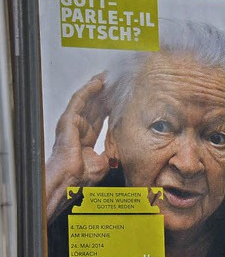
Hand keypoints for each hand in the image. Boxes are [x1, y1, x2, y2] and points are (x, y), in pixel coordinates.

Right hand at [45, 74, 108, 221]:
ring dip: (98, 87)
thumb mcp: (105, 162)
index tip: (121, 97)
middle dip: (105, 93)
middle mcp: (79, 129)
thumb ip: (113, 152)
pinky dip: (88, 90)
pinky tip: (98, 82)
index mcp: (86, 139)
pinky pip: (79, 101)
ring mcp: (72, 124)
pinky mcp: (68, 120)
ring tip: (108, 76)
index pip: (100, 118)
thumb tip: (124, 149)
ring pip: (87, 100)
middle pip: (94, 106)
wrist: (70, 180)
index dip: (110, 106)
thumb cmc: (82, 176)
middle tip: (116, 81)